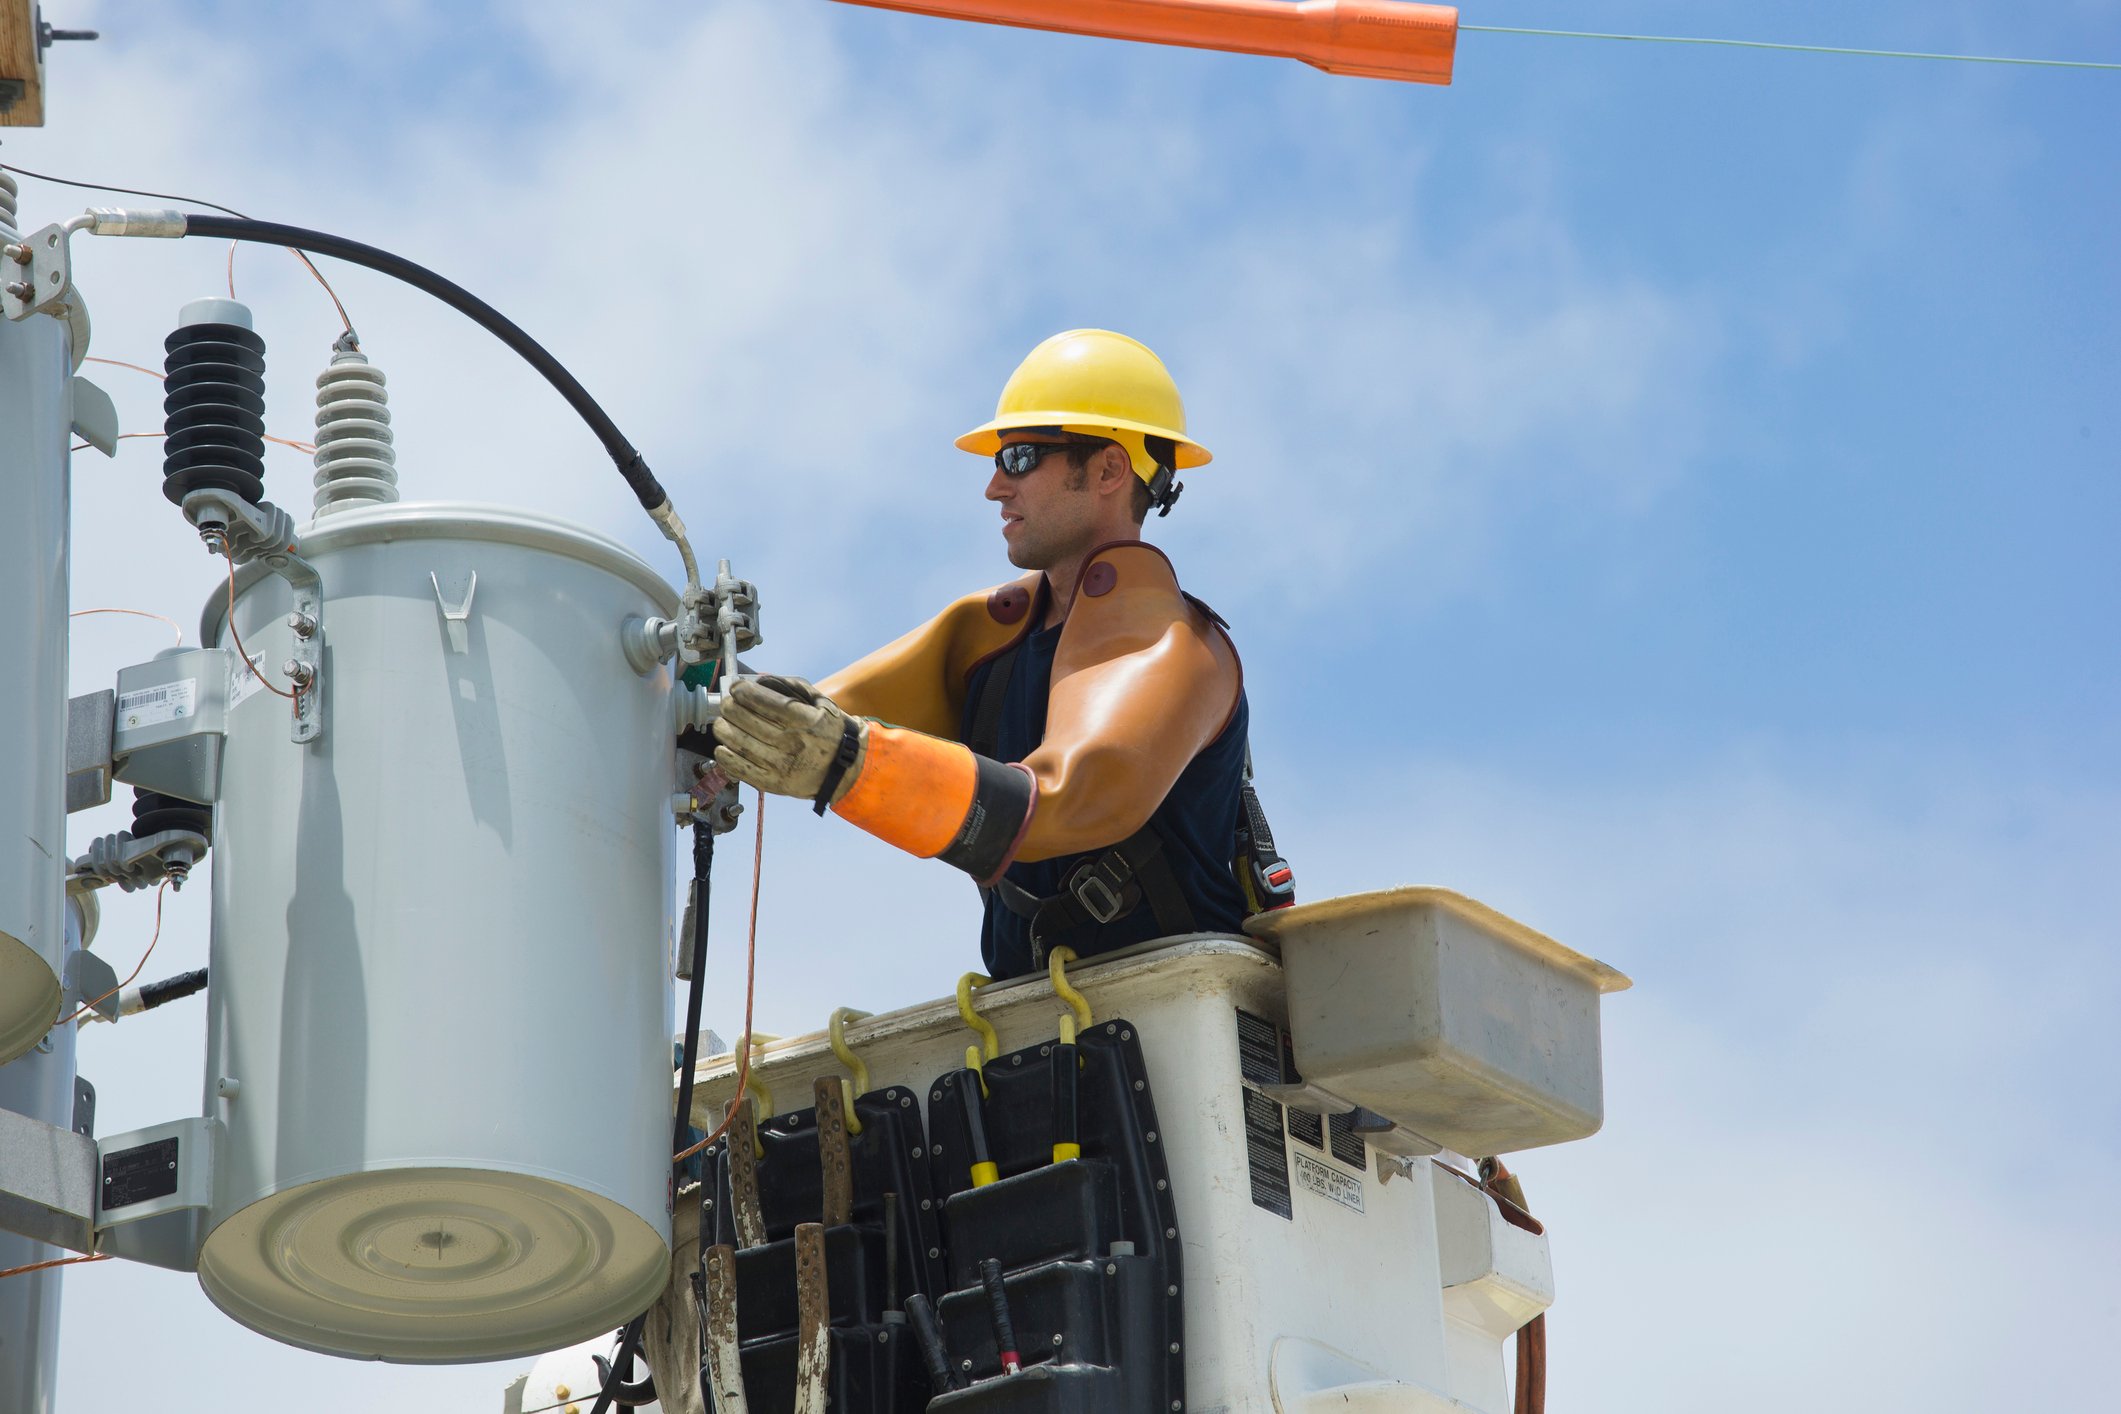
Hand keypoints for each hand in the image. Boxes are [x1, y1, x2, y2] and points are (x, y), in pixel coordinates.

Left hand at [712, 676, 865, 805]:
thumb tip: (759, 681)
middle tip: (727, 703)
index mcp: (807, 721)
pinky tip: (722, 747)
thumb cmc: (829, 732)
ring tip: (722, 722)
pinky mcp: (774, 784)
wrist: (845, 770)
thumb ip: (791, 687)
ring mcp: (782, 765)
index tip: (736, 688)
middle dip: (730, 707)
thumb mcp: (820, 702)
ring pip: (740, 743)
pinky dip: (725, 757)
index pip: (767, 703)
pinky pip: (741, 769)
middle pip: (748, 721)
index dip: (745, 692)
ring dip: (724, 729)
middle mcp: (793, 743)